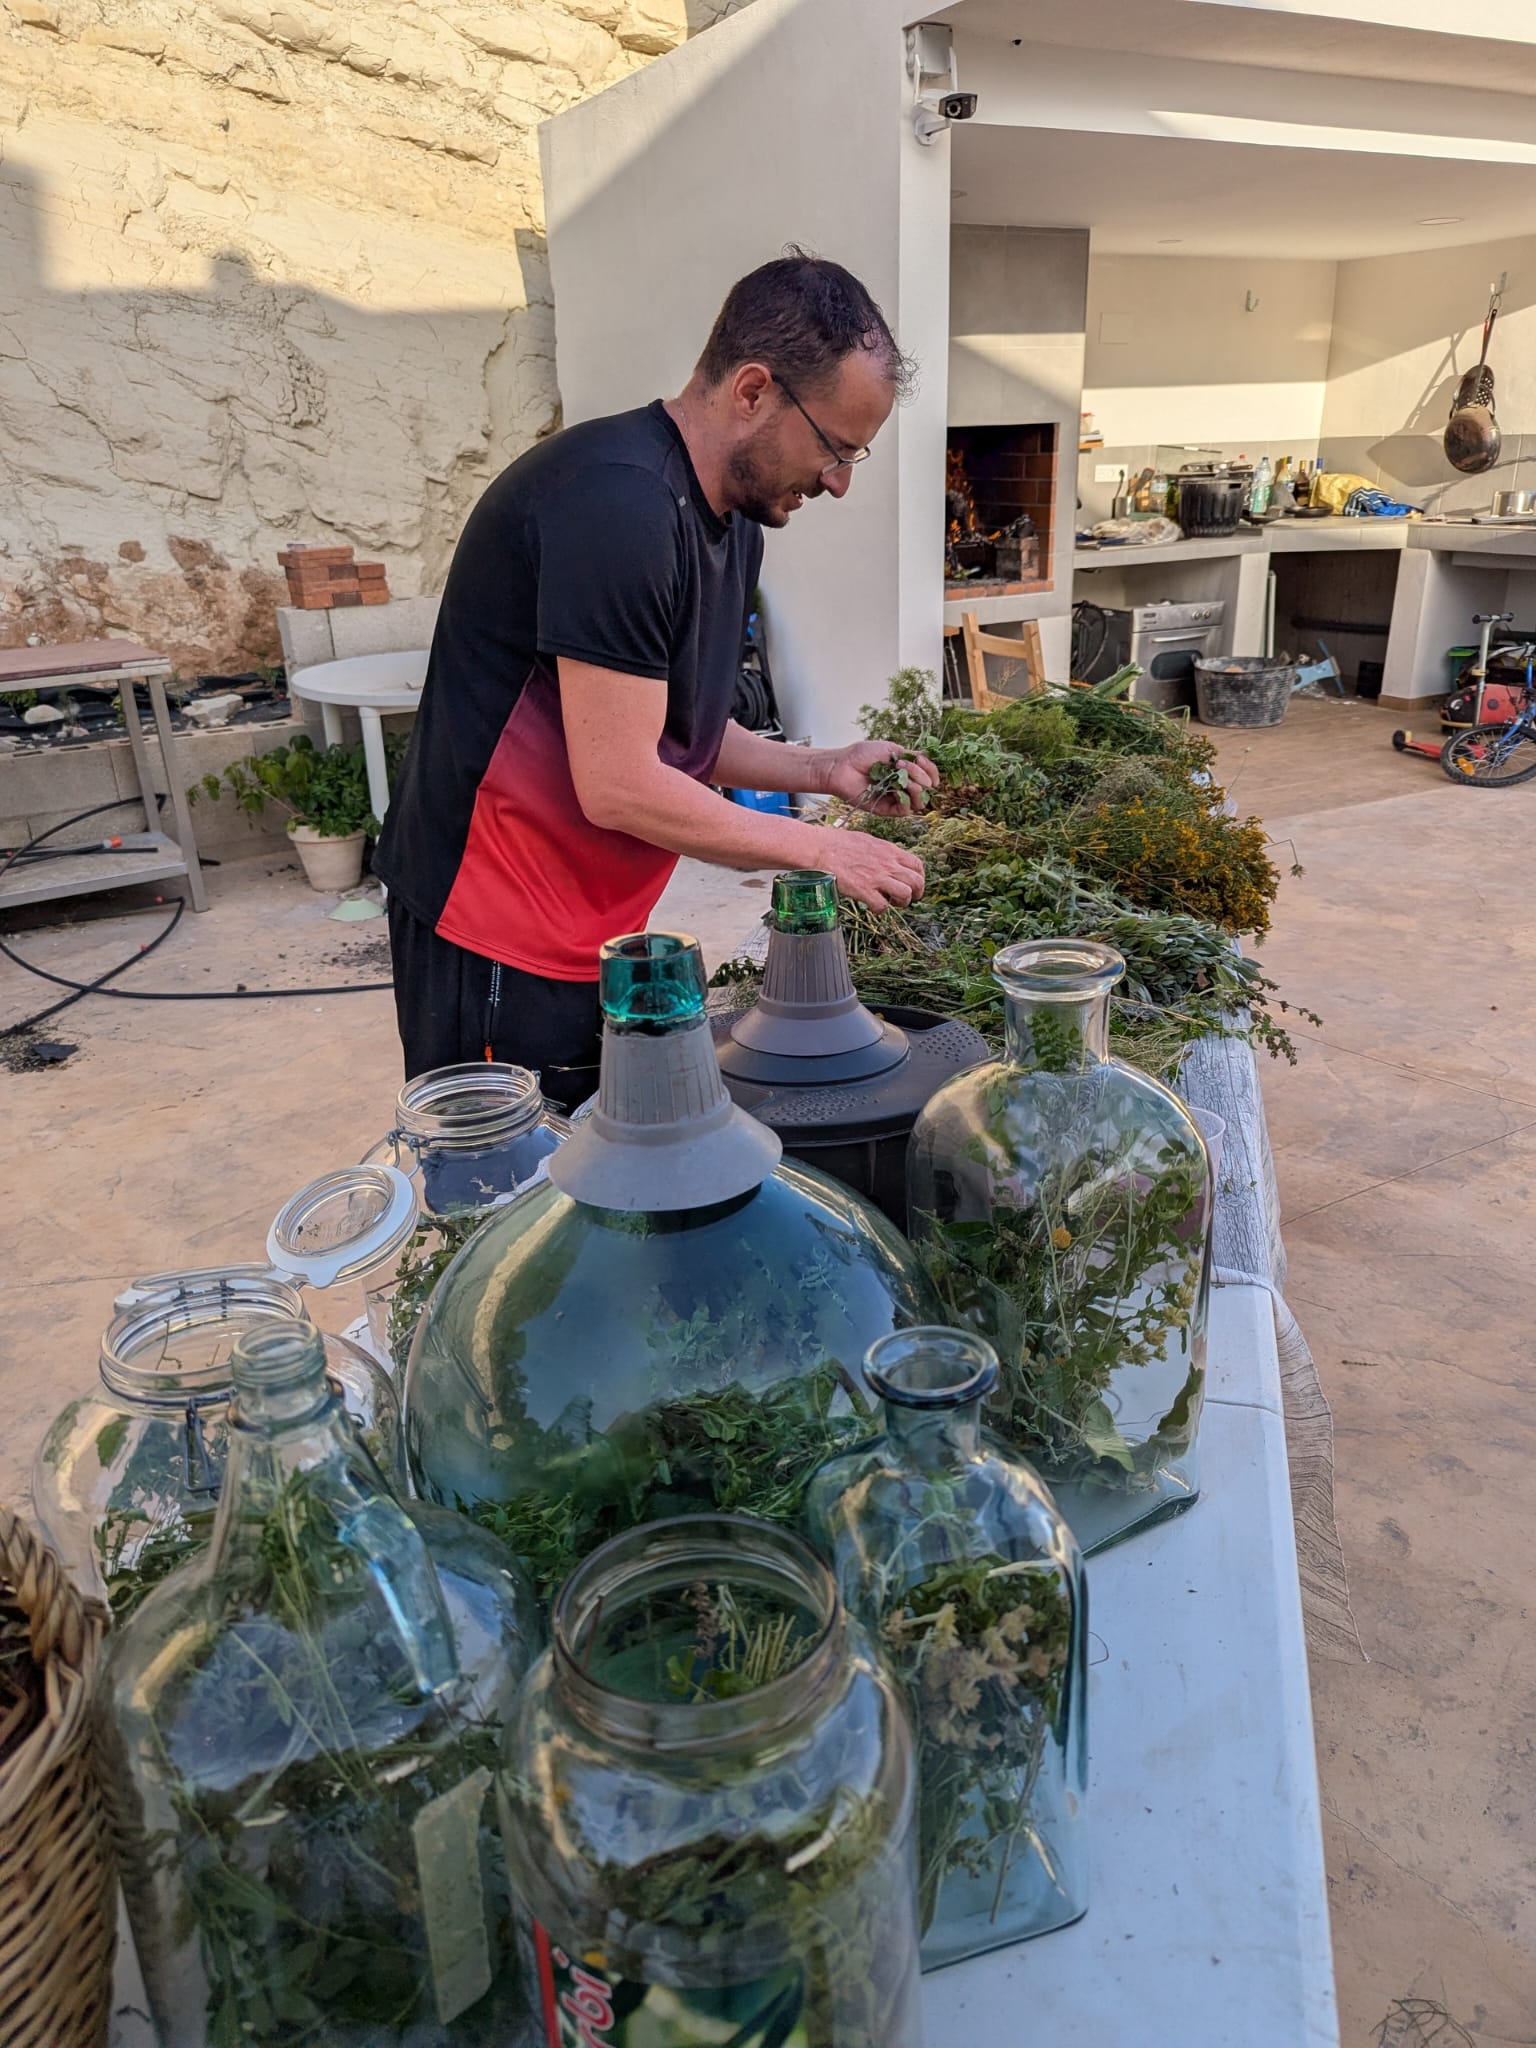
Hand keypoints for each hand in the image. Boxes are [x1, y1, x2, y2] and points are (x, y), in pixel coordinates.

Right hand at [807, 825, 925, 910]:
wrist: (820, 848)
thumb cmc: (838, 842)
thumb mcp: (868, 841)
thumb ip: (882, 852)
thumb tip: (887, 859)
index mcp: (890, 850)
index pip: (917, 865)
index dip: (918, 878)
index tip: (911, 884)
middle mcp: (888, 864)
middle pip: (917, 882)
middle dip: (915, 894)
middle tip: (904, 898)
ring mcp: (877, 878)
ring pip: (906, 895)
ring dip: (900, 902)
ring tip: (890, 902)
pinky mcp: (864, 890)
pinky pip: (883, 907)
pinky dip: (880, 910)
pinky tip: (872, 906)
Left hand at [824, 740, 939, 815]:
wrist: (842, 765)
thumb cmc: (863, 755)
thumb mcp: (892, 749)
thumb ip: (912, 757)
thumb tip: (929, 764)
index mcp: (906, 772)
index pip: (928, 775)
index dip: (931, 769)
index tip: (924, 760)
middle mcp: (903, 786)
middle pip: (926, 788)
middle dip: (920, 774)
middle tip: (902, 764)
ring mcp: (895, 799)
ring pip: (919, 801)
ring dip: (917, 786)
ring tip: (903, 776)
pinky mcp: (886, 810)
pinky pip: (905, 810)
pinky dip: (907, 798)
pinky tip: (898, 786)